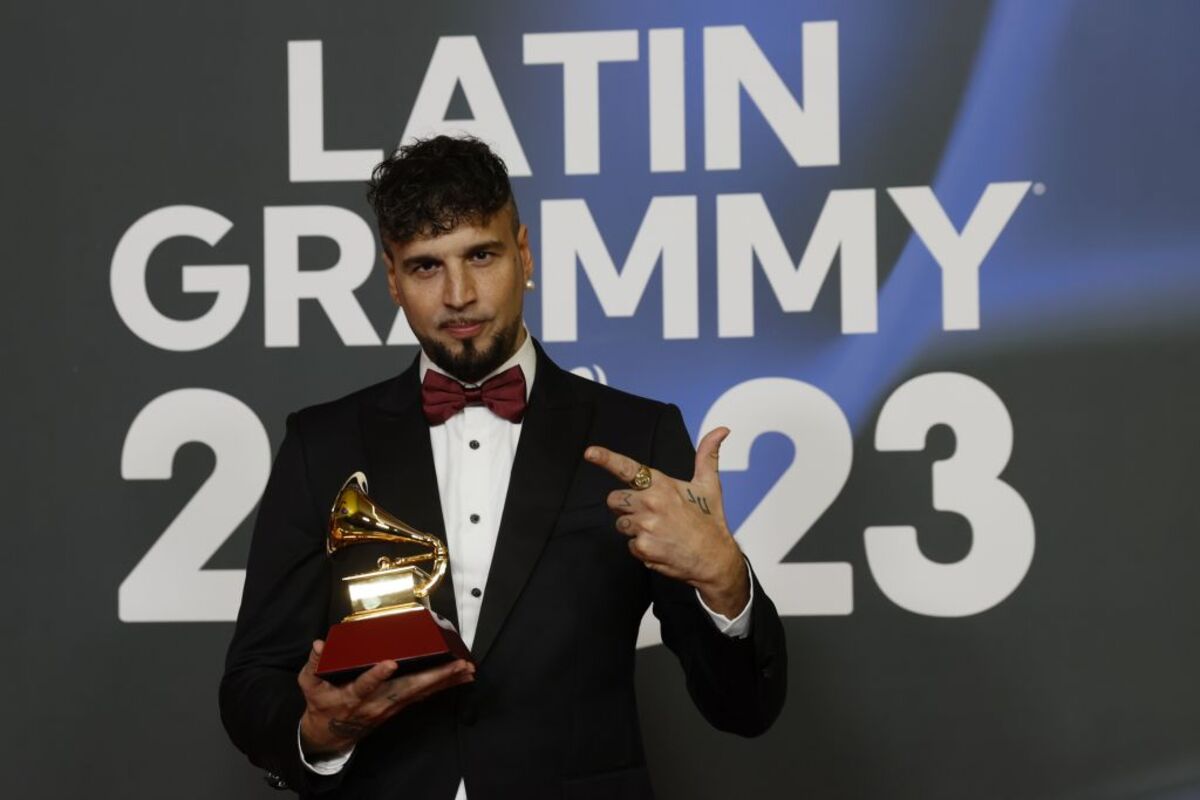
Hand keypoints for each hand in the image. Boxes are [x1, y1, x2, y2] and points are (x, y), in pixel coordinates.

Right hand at [297, 640, 474, 758]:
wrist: (330, 735)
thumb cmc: (321, 705)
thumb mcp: (310, 685)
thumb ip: (313, 665)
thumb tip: (318, 644)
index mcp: (352, 697)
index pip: (364, 686)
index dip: (376, 676)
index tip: (389, 664)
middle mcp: (376, 703)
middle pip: (407, 690)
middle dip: (434, 677)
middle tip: (458, 666)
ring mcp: (389, 706)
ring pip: (420, 693)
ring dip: (445, 681)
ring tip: (467, 670)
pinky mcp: (398, 706)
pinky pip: (423, 696)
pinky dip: (442, 686)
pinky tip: (459, 678)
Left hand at [585, 427, 748, 617]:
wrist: (715, 559)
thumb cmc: (710, 520)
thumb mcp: (709, 485)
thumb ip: (707, 455)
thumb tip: (722, 429)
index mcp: (662, 485)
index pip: (628, 468)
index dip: (606, 458)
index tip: (590, 452)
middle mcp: (650, 503)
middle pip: (614, 499)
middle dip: (624, 506)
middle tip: (648, 512)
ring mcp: (645, 527)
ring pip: (620, 524)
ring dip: (634, 528)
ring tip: (659, 530)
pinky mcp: (643, 548)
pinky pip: (629, 545)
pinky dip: (642, 547)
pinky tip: (661, 545)